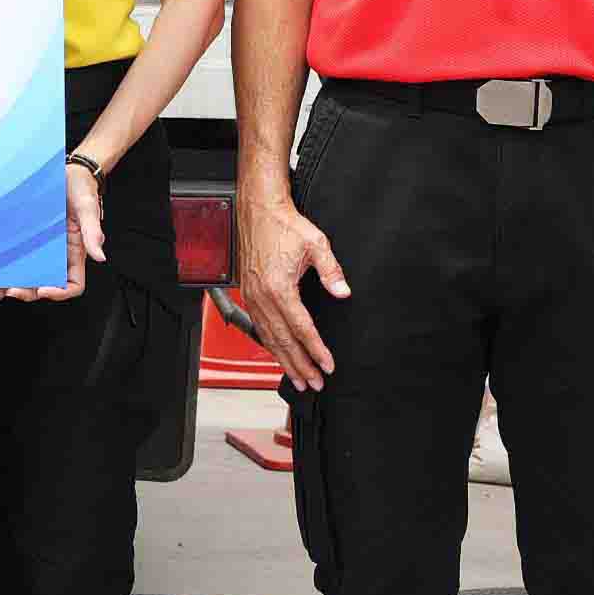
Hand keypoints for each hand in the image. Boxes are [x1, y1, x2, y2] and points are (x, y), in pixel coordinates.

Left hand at [0, 161, 102, 304]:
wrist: (67, 169)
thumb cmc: (82, 187)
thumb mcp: (88, 207)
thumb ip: (93, 233)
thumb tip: (100, 257)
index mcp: (76, 252)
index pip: (73, 283)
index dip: (60, 291)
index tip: (43, 289)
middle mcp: (58, 253)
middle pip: (45, 282)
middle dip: (29, 291)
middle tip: (12, 291)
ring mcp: (41, 246)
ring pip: (28, 273)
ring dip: (13, 283)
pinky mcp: (26, 236)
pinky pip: (16, 255)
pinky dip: (5, 266)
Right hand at [231, 196, 351, 388]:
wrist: (259, 211)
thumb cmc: (284, 225)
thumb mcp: (316, 245)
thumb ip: (331, 272)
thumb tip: (343, 293)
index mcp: (279, 288)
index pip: (302, 328)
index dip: (316, 350)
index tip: (328, 365)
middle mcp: (263, 297)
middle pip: (283, 341)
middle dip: (300, 365)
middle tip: (315, 383)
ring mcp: (253, 297)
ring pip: (269, 338)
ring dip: (285, 361)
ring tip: (299, 379)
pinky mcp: (249, 294)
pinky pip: (260, 327)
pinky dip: (271, 345)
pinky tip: (280, 355)